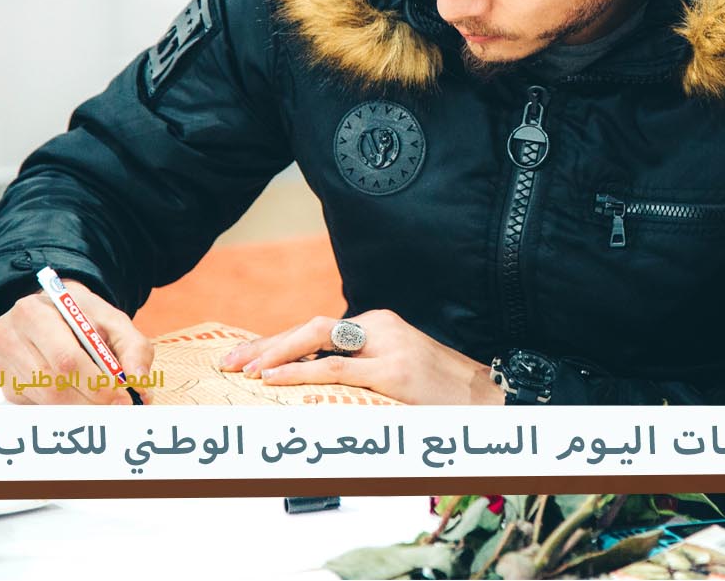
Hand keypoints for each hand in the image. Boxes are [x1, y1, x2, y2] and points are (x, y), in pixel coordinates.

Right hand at [0, 279, 153, 404]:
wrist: (53, 311)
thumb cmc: (84, 317)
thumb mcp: (113, 321)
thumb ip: (134, 348)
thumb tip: (139, 382)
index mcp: (32, 312)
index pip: (65, 358)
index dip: (96, 383)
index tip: (122, 397)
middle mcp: (7, 337)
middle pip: (52, 384)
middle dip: (91, 400)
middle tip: (117, 406)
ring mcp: (1, 364)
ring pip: (45, 400)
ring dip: (80, 407)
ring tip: (104, 402)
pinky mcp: (3, 386)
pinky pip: (37, 407)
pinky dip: (64, 408)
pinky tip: (80, 397)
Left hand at [218, 310, 503, 405]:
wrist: (494, 399)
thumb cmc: (443, 395)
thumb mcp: (398, 374)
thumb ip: (360, 373)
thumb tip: (310, 389)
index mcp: (379, 325)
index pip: (317, 331)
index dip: (277, 343)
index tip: (244, 357)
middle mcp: (380, 327)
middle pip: (311, 327)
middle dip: (266, 344)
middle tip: (231, 361)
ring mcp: (388, 347)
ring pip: (318, 340)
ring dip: (274, 354)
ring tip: (243, 370)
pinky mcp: (394, 372)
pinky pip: (336, 369)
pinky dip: (300, 373)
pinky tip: (273, 380)